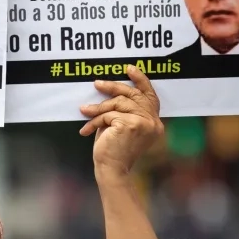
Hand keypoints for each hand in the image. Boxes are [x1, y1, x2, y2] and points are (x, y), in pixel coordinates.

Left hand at [79, 65, 163, 180]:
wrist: (111, 170)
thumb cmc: (114, 150)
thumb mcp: (121, 127)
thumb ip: (122, 110)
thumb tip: (108, 91)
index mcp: (154, 123)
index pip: (150, 96)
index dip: (141, 80)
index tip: (130, 68)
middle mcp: (153, 122)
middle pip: (132, 95)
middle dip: (113, 87)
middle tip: (97, 83)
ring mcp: (144, 123)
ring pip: (117, 104)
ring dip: (98, 108)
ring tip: (84, 111)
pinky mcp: (131, 124)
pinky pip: (108, 115)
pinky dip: (95, 121)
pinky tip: (86, 130)